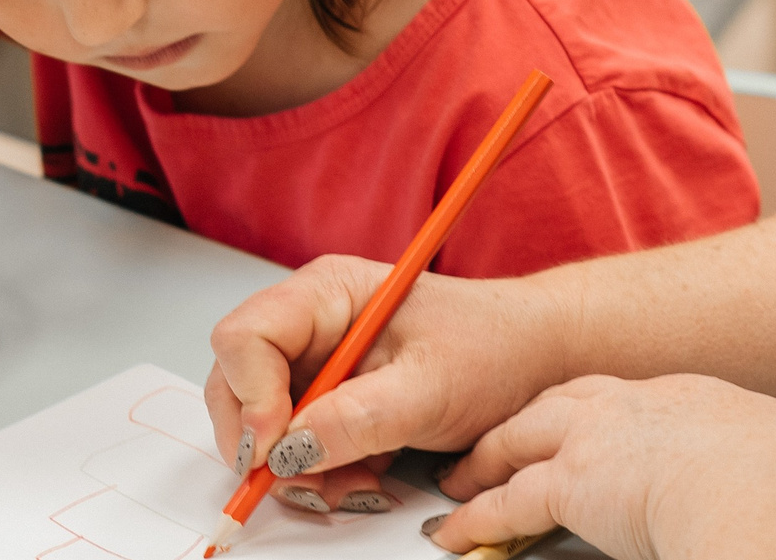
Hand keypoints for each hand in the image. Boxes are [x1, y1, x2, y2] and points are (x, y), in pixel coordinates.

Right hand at [203, 256, 574, 510]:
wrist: (537, 361)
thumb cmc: (494, 348)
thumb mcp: (429, 388)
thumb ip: (358, 418)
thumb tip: (291, 449)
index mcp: (326, 293)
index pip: (245, 338)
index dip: (250, 397)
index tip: (277, 447)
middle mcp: (312, 324)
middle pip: (238, 384)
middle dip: (267, 444)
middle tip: (306, 480)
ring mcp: (320, 364)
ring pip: (266, 424)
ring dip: (300, 468)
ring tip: (355, 482)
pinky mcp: (335, 400)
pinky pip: (300, 445)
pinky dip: (322, 474)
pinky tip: (364, 477)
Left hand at [429, 375, 775, 558]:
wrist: (771, 487)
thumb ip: (765, 471)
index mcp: (697, 399)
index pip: (633, 401)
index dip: (603, 414)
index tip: (591, 426)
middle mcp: (640, 404)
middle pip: (566, 403)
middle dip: (532, 420)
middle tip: (505, 437)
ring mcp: (600, 438)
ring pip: (522, 439)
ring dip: (488, 461)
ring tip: (463, 477)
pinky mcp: (572, 482)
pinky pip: (508, 502)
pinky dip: (476, 519)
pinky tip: (458, 530)